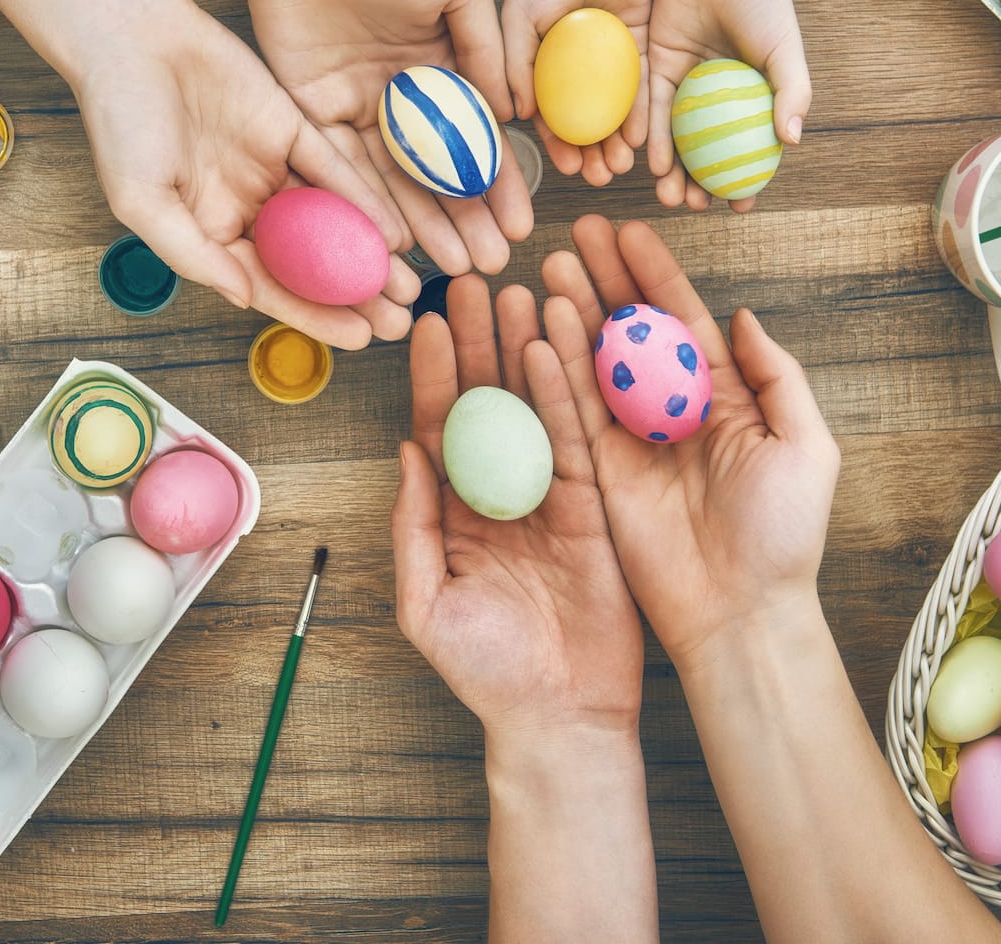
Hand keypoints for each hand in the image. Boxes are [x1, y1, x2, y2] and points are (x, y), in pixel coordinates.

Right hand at [72, 0, 419, 349]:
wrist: (127, 37)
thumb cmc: (119, 123)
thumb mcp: (142, 201)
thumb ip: (192, 253)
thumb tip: (244, 299)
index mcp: (211, 233)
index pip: (271, 286)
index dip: (315, 316)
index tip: (361, 340)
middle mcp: (247, 207)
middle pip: (310, 262)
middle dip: (356, 294)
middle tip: (402, 321)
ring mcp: (272, 168)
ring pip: (331, 221)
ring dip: (370, 254)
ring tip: (412, 287)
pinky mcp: (292, 126)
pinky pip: (335, 169)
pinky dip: (365, 198)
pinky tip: (396, 229)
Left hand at [240, 0, 532, 275]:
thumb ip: (487, 49)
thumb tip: (511, 114)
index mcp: (440, 70)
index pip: (476, 142)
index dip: (500, 187)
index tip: (520, 227)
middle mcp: (401, 99)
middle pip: (438, 175)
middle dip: (466, 223)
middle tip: (490, 266)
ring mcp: (358, 110)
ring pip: (395, 183)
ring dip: (425, 228)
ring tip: (456, 269)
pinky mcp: (313, 115)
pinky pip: (344, 170)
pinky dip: (370, 207)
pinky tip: (399, 243)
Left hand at [391, 274, 639, 740]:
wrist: (559, 715)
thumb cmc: (485, 670)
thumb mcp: (426, 601)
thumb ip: (413, 525)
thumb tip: (405, 450)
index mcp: (456, 512)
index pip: (441, 428)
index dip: (436, 374)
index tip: (429, 322)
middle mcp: (501, 492)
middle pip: (488, 402)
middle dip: (479, 343)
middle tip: (473, 283)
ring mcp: (550, 495)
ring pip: (534, 406)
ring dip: (523, 349)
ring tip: (517, 291)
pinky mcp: (595, 505)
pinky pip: (579, 438)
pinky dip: (566, 392)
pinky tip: (554, 346)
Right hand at [502, 0, 651, 187]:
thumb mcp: (518, 18)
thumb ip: (514, 64)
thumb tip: (515, 115)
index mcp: (543, 67)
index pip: (550, 117)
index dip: (557, 146)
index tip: (566, 168)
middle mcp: (576, 71)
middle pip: (584, 123)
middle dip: (590, 154)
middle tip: (599, 178)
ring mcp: (608, 61)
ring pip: (614, 113)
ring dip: (616, 143)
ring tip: (620, 167)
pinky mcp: (639, 46)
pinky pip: (641, 87)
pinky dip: (641, 114)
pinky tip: (641, 138)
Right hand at [539, 215, 838, 665]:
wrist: (740, 612)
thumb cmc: (784, 536)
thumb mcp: (806, 448)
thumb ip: (778, 378)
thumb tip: (743, 315)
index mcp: (725, 398)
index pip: (683, 321)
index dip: (656, 275)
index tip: (628, 233)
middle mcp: (673, 410)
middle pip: (632, 331)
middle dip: (605, 280)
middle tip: (576, 234)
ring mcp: (633, 440)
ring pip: (597, 362)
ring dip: (574, 313)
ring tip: (551, 266)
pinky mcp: (600, 472)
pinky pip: (574, 411)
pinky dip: (557, 368)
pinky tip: (543, 326)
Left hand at [647, 0, 809, 211]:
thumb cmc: (763, 2)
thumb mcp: (785, 49)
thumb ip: (792, 93)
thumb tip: (792, 142)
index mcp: (749, 99)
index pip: (746, 152)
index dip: (745, 183)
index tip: (740, 208)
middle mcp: (714, 100)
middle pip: (705, 155)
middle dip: (700, 187)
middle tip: (695, 207)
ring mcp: (683, 87)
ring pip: (675, 140)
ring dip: (672, 172)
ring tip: (669, 196)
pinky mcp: (654, 70)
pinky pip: (651, 111)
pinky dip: (652, 138)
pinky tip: (651, 163)